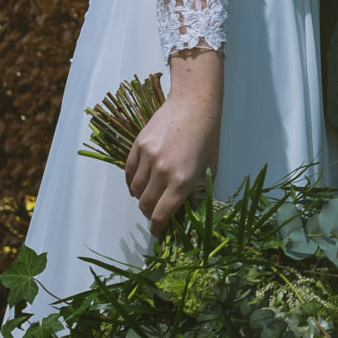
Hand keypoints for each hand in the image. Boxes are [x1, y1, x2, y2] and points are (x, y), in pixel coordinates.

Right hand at [126, 64, 217, 233]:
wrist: (194, 104)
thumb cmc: (207, 137)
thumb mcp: (209, 168)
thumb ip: (196, 190)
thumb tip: (184, 210)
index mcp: (183, 180)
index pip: (162, 214)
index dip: (158, 229)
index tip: (158, 233)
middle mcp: (162, 171)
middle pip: (146, 205)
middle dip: (150, 214)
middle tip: (156, 213)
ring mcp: (147, 158)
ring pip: (135, 190)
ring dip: (141, 197)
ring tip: (150, 195)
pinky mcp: (137, 146)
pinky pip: (128, 172)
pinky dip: (132, 182)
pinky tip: (140, 182)